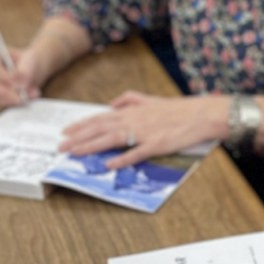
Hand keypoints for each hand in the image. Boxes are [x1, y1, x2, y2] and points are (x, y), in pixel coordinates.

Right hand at [0, 44, 51, 106]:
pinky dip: (7, 102)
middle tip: (22, 97)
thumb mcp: (31, 60)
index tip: (21, 85)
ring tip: (25, 97)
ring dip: (7, 99)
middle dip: (4, 92)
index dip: (6, 79)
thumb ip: (26, 70)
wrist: (28, 71)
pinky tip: (19, 99)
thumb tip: (20, 84)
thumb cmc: (27, 62)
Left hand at [60, 92, 227, 168]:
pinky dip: (122, 159)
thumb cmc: (179, 109)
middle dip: (78, 138)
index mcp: (132, 110)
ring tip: (74, 153)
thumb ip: (129, 98)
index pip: (100, 118)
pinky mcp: (158, 144)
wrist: (203, 114)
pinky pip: (137, 153)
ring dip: (91, 147)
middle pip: (100, 129)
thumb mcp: (151, 99)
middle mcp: (135, 120)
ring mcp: (145, 133)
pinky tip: (109, 164)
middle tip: (61, 147)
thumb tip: (110, 104)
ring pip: (112, 139)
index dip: (81, 125)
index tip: (65, 132)